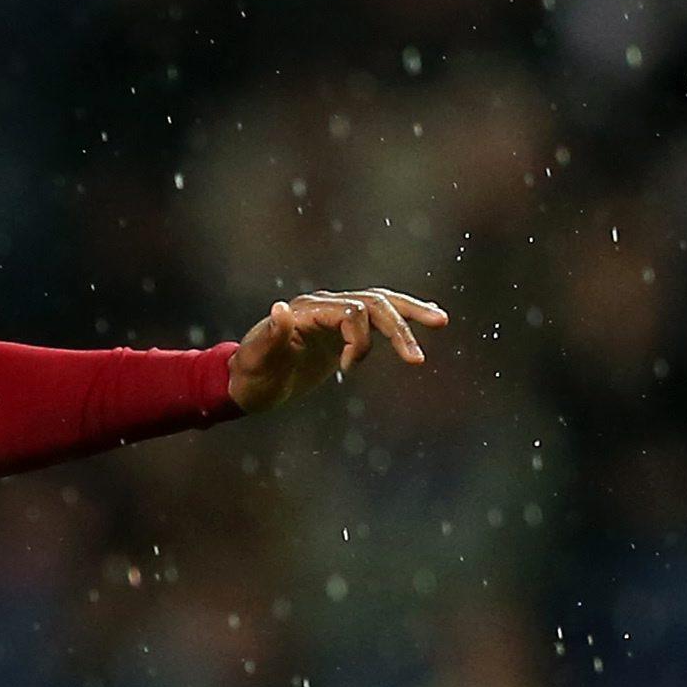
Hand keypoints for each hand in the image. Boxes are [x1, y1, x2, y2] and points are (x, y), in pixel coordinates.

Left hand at [227, 288, 447, 413]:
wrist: (245, 383)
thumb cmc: (249, 376)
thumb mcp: (255, 362)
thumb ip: (269, 337)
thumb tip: (281, 309)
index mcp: (305, 311)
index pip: (350, 312)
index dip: (359, 340)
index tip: (346, 370)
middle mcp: (321, 306)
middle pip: (372, 304)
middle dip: (398, 329)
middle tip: (416, 359)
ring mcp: (332, 315)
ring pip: (379, 303)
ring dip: (410, 314)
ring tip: (441, 320)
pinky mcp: (340, 328)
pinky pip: (376, 314)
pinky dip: (402, 314)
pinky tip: (428, 316)